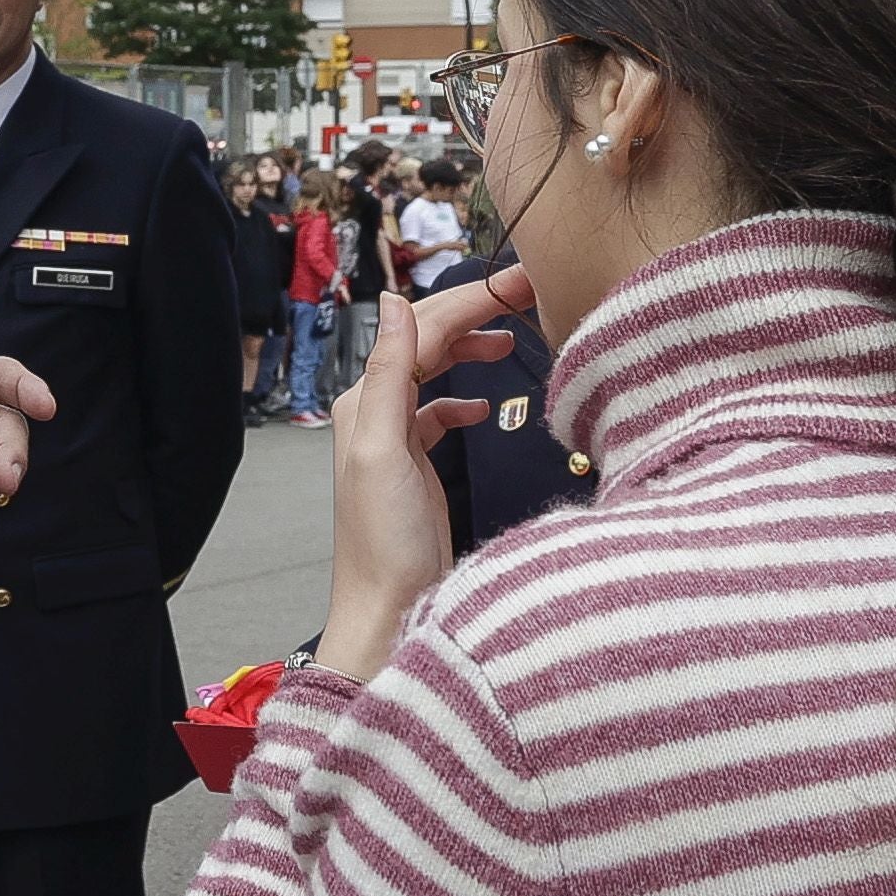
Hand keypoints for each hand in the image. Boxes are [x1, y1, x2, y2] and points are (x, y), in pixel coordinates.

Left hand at [316, 268, 527, 680]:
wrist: (386, 612)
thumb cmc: (384, 542)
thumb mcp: (384, 451)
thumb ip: (390, 376)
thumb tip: (397, 301)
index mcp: (365, 401)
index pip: (422, 328)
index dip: (473, 300)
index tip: (523, 282)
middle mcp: (375, 412)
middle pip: (426, 340)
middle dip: (475, 311)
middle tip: (530, 292)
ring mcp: (394, 439)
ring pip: (433, 371)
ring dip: (469, 346)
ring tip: (513, 340)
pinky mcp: (414, 466)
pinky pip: (435, 413)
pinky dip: (461, 399)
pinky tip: (485, 408)